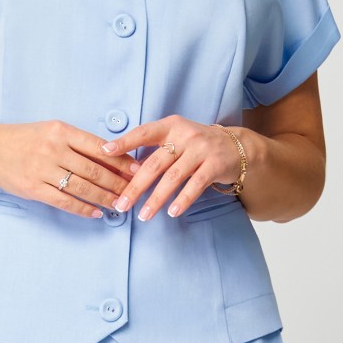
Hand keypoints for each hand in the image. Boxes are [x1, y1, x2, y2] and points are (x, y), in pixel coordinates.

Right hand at [0, 119, 138, 216]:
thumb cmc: (25, 139)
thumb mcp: (52, 130)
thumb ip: (78, 142)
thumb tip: (111, 157)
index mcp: (61, 131)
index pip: (99, 147)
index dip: (121, 161)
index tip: (138, 170)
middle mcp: (54, 149)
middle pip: (94, 170)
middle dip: (118, 183)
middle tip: (134, 192)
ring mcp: (43, 170)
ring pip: (82, 187)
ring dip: (105, 198)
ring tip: (120, 205)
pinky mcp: (34, 188)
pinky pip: (64, 201)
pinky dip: (83, 209)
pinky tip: (96, 213)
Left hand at [98, 115, 242, 218]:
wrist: (236, 147)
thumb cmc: (197, 146)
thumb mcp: (177, 138)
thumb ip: (155, 149)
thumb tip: (123, 169)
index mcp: (171, 126)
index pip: (144, 132)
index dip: (124, 142)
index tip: (105, 152)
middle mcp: (185, 135)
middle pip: (155, 163)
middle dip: (135, 186)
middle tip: (121, 204)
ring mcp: (201, 150)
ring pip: (173, 177)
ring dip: (156, 198)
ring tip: (144, 215)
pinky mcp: (215, 165)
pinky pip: (195, 185)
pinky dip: (183, 200)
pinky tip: (172, 212)